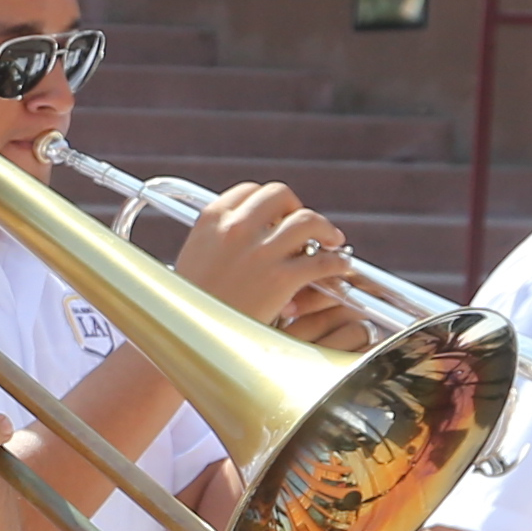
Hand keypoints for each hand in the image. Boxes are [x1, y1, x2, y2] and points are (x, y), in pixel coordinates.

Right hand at [172, 181, 357, 330]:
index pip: (250, 191)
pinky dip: (337, 262)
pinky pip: (322, 261)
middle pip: (281, 196)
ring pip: (308, 221)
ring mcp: (260, 252)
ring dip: (325, 229)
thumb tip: (249, 232)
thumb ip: (219, 239)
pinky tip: (339, 266)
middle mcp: (236, 228)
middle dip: (297, 208)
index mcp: (212, 220)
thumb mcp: (194, 259)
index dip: (269, 203)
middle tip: (305, 226)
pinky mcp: (281, 278)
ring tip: (331, 241)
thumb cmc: (192, 307)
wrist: (192, 340)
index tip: (278, 215)